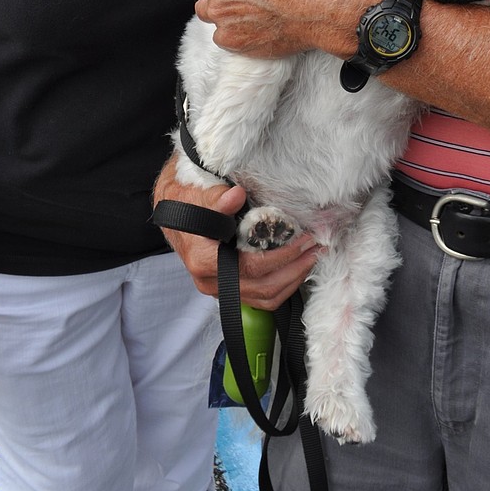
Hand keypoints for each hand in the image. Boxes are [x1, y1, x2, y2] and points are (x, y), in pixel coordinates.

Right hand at [153, 155, 321, 310]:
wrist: (172, 210)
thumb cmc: (184, 199)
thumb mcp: (195, 192)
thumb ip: (216, 198)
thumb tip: (236, 196)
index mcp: (202, 258)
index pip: (249, 266)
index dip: (281, 255)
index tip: (302, 238)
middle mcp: (210, 280)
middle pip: (261, 287)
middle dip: (294, 268)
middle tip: (316, 247)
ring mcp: (219, 288)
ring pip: (263, 297)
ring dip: (293, 280)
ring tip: (313, 257)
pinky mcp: (228, 288)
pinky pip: (260, 297)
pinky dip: (283, 286)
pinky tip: (297, 268)